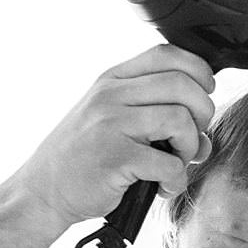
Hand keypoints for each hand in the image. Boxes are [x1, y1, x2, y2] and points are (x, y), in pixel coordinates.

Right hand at [10, 44, 216, 228]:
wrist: (42, 192)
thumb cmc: (80, 159)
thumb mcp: (107, 118)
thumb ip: (152, 113)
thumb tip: (205, 136)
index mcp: (111, 80)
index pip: (167, 54)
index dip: (198, 71)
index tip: (203, 94)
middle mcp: (110, 96)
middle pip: (183, 84)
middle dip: (203, 113)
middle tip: (191, 138)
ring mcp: (110, 125)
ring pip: (180, 119)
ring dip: (191, 147)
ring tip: (177, 163)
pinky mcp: (114, 158)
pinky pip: (169, 163)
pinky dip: (176, 180)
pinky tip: (163, 186)